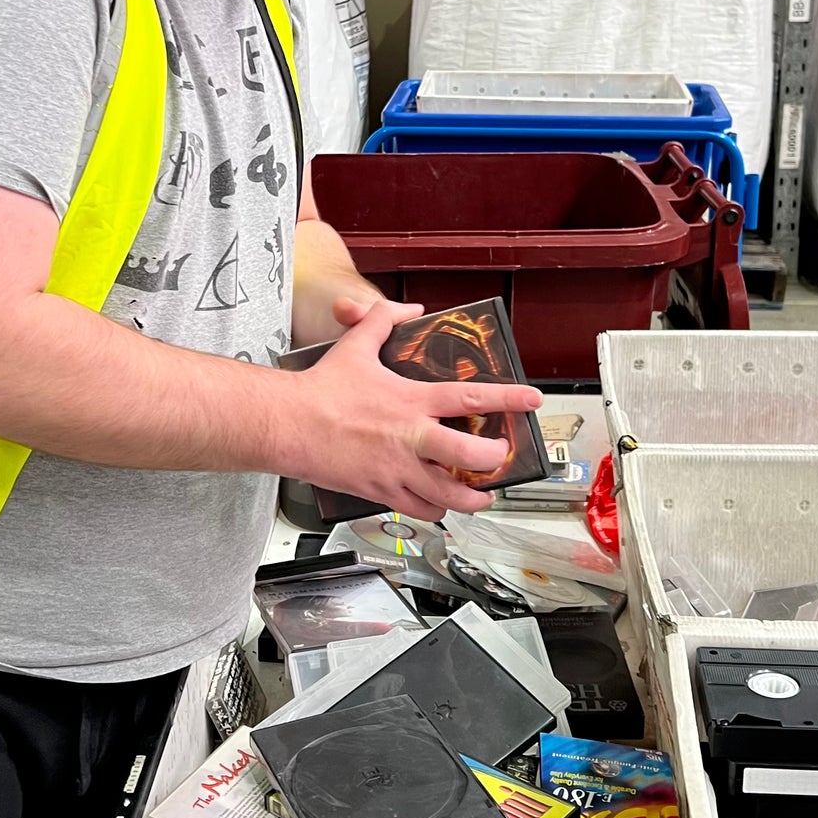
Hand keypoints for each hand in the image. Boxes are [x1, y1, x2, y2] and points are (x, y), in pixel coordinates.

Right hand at [279, 299, 542, 521]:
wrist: (286, 424)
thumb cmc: (319, 389)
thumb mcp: (357, 344)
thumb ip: (384, 319)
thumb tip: (407, 308)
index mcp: (410, 401)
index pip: (470, 398)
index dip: (507, 399)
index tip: (531, 400)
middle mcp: (409, 438)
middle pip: (468, 455)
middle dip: (493, 461)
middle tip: (502, 458)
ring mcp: (395, 470)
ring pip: (446, 495)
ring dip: (470, 498)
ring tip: (482, 496)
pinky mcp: (379, 491)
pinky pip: (416, 509)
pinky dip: (433, 510)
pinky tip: (439, 505)